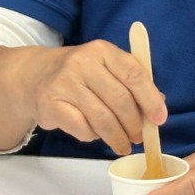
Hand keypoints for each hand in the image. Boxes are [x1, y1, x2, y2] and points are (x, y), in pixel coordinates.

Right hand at [17, 40, 166, 155]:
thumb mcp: (105, 68)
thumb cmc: (80, 74)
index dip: (150, 99)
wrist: (34, 75)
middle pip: (119, 99)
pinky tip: (94, 135)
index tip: (160, 119)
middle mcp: (83, 62)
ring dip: (117, 137)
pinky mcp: (50, 103)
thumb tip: (158, 106)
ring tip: (123, 144)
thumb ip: (131, 83)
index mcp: (102, 50)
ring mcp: (64, 82)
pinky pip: (81, 128)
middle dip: (134, 124)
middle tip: (139, 137)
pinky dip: (92, 136)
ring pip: (102, 118)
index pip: (133, 74)